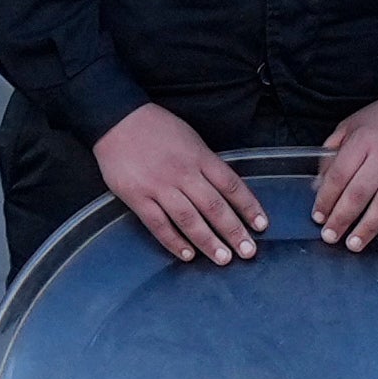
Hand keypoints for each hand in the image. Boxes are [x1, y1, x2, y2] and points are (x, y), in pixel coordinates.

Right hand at [91, 103, 261, 264]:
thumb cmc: (156, 128)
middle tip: (248, 252)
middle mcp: (182, 173)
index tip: (261, 226)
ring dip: (209, 241)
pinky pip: (158, 224)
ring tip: (224, 259)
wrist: (116, 119)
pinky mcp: (137, 196)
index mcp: (199, 156)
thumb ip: (206, 164)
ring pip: (189, 219)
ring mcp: (159, 186)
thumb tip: (226, 191)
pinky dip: (174, 242)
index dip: (249, 207)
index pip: (231, 185)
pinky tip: (187, 255)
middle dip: (234, 232)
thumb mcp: (190, 138)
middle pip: (214, 207)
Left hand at [311, 92, 377, 251]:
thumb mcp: (351, 125)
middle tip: (330, 237)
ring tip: (354, 245)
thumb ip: (332, 154)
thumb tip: (318, 187)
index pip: (339, 174)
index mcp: (362, 139)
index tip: (318, 217)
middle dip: (342, 218)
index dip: (327, 199)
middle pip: (360, 193)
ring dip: (368, 228)